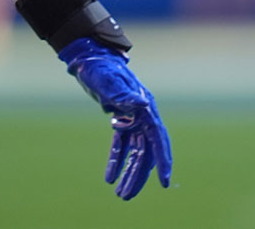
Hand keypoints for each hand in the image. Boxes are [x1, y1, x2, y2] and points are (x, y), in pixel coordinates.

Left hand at [59, 38, 171, 198]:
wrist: (90, 57)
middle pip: (145, 151)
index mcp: (145, 107)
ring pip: (135, 152)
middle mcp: (143, 114)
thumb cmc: (100, 67)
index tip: (164, 182)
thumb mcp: (108, 80)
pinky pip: (121, 145)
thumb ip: (123, 94)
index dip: (163, 161)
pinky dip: (116, 161)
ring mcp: (133, 117)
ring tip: (120, 194)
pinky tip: (109, 178)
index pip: (158, 139)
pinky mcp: (120, 118)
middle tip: (126, 197)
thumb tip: (142, 105)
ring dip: (129, 172)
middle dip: (139, 176)